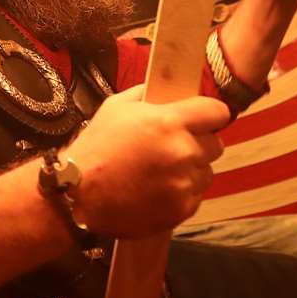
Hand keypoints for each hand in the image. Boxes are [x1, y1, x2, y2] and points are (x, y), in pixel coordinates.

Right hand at [63, 85, 229, 238]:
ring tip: (162, 172)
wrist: (78, 194)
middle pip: (216, 144)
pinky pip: (196, 195)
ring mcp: (184, 183)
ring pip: (206, 171)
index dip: (210, 114)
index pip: (217, 111)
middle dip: (199, 143)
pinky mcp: (182, 208)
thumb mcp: (116, 107)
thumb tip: (169, 89)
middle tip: (174, 147)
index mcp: (169, 122)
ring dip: (191, 170)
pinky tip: (158, 190)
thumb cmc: (96, 147)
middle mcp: (183, 151)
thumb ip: (148, 94)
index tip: (202, 119)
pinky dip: (182, 192)